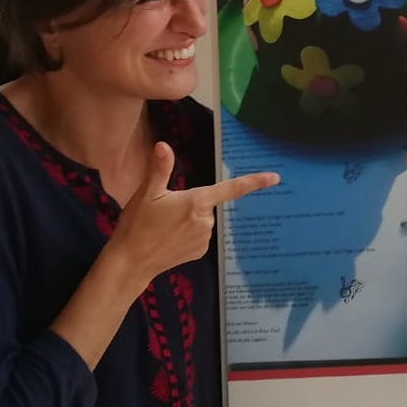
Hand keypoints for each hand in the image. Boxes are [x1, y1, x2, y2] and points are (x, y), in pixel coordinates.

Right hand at [111, 142, 278, 281]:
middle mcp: (206, 221)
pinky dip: (187, 234)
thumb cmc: (137, 224)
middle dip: (190, 203)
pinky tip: (169, 239)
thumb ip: (160, 169)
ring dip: (187, 219)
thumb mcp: (146, 193)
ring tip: (162, 227)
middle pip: (206, 203)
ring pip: (201, 219)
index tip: (275, 178)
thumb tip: (163, 145)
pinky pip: (198, 235)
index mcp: (196, 202)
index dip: (254, 182)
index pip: (231, 189)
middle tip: (163, 212)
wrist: (131, 261)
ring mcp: (204, 238)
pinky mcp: (200, 252)